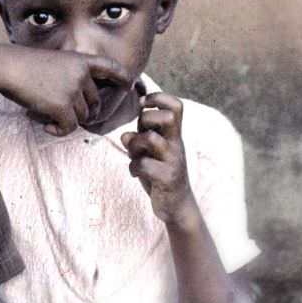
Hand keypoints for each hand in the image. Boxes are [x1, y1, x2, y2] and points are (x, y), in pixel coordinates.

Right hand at [1, 48, 132, 135]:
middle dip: (83, 112)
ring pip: (82, 117)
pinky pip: (70, 128)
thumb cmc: (24, 65)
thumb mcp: (54, 62)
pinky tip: (46, 126)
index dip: (122, 77)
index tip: (129, 85)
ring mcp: (73, 91)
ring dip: (66, 121)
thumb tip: (79, 104)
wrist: (8, 67)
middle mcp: (81, 75)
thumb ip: (70, 76)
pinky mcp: (63, 107)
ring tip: (47, 116)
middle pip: (94, 102)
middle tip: (64, 115)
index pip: (110, 67)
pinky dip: (58, 131)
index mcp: (80, 61)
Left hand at [120, 92, 196, 225]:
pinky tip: (135, 173)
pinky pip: (144, 164)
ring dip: (135, 144)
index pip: (175, 105)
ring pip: (151, 139)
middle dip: (145, 119)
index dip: (157, 98)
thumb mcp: (149, 151)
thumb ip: (138, 137)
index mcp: (173, 134)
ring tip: (134, 154)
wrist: (176, 204)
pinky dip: (133, 167)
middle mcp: (176, 144)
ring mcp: (173, 161)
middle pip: (168, 116)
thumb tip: (125, 135)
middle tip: (141, 132)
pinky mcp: (167, 178)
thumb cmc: (160, 171)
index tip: (143, 104)